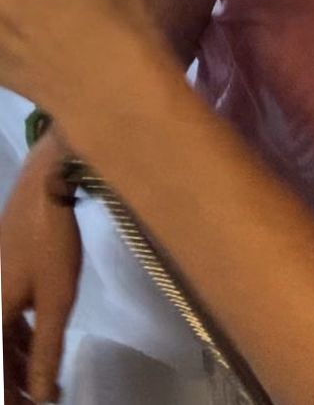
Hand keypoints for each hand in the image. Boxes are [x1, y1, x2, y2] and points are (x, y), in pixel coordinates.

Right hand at [1, 134, 82, 404]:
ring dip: (20, 359)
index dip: (13, 394)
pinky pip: (9, 313)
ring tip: (41, 381)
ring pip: (3, 333)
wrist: (45, 184)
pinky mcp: (7, 268)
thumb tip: (44, 394)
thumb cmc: (50, 242)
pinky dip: (22, 333)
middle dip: (16, 380)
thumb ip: (46, 349)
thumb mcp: (55, 301)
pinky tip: (38, 339)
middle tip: (38, 399)